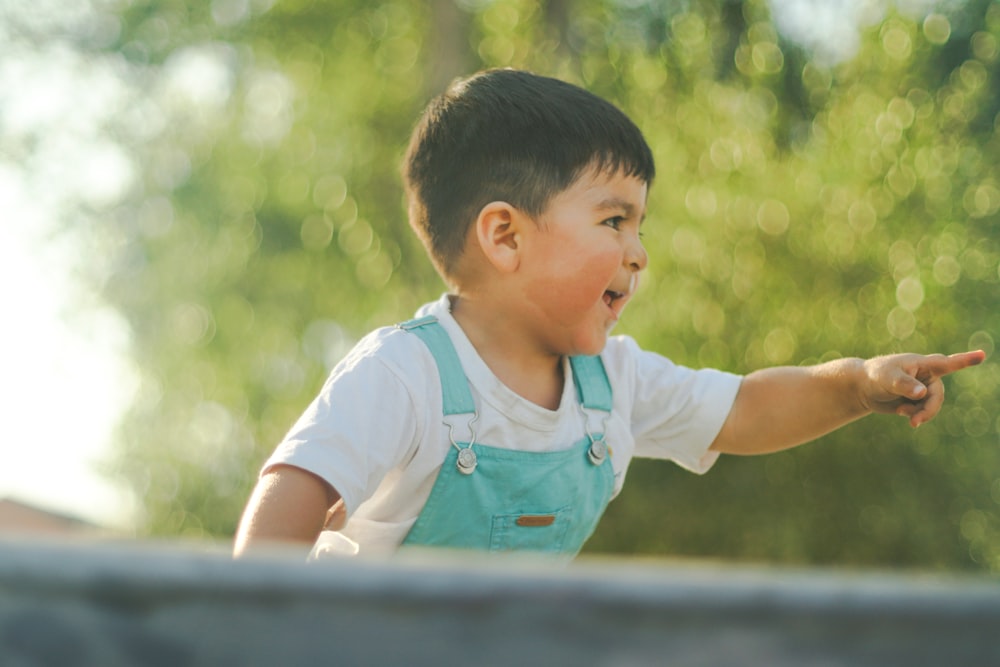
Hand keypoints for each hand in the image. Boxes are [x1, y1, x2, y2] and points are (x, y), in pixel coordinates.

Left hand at [860, 350, 985, 427]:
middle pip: (938, 396)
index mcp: (922, 364)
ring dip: (920, 414)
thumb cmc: (875, 375)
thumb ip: (904, 385)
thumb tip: (922, 393)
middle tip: (914, 421)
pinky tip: (901, 412)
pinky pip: (924, 412)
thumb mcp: (887, 378)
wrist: (864, 387)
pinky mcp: (918, 400)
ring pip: (932, 406)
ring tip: (903, 415)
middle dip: (928, 409)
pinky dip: (914, 415)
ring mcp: (924, 389)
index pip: (947, 363)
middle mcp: (927, 376)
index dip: (966, 360)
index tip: (983, 355)